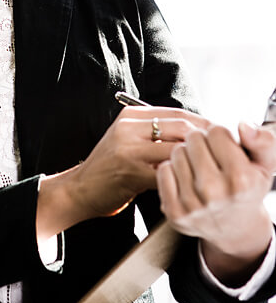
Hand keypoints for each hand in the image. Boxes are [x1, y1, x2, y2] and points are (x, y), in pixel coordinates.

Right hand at [36, 106, 209, 241]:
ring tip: (209, 169)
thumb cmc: (110, 169)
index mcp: (130, 117)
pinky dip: (180, 178)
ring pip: (176, 148)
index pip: (176, 113)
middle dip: (205, 140)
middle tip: (222, 152)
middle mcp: (128, 128)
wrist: (80, 189)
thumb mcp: (128, 141)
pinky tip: (189, 184)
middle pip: (180, 126)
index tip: (219, 134)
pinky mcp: (130, 172)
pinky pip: (166, 172)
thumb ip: (155, 133)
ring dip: (196, 160)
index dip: (202, 123)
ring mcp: (128, 149)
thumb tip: (196, 132)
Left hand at [157, 123, 275, 283]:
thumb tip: (244, 125)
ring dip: (186, 154)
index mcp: (240, 179)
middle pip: (194, 138)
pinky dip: (173, 170)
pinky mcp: (174, 212)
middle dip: (202, 142)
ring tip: (200, 168)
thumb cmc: (248, 188)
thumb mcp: (265, 165)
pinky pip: (164, 169)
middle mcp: (215, 192)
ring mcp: (192, 204)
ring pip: (177, 151)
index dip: (221, 136)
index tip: (225, 148)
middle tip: (211, 158)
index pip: (216, 131)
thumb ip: (263, 140)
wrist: (235, 228)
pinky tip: (187, 179)